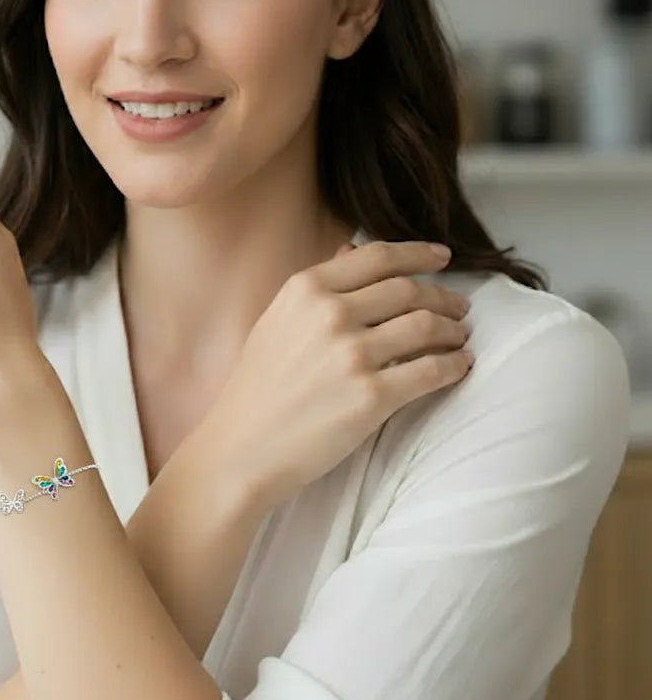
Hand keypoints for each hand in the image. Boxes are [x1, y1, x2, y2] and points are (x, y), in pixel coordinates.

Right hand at [203, 240, 473, 513]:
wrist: (240, 447)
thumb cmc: (256, 387)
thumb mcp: (277, 320)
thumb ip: (317, 288)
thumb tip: (352, 252)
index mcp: (305, 289)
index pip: (377, 257)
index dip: (417, 254)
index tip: (441, 257)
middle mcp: (330, 313)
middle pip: (408, 290)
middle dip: (443, 297)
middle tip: (459, 308)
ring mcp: (352, 354)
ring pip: (427, 326)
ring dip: (453, 330)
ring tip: (460, 338)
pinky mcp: (371, 397)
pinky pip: (431, 371)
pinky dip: (454, 366)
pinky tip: (459, 366)